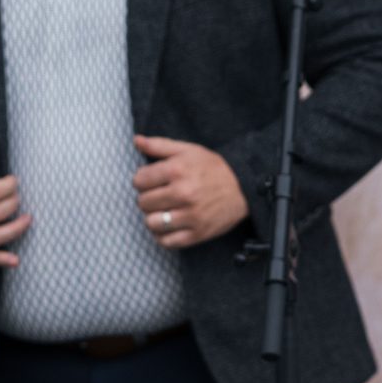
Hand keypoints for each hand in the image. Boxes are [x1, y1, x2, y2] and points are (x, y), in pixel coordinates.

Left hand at [132, 136, 249, 249]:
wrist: (244, 188)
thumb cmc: (213, 168)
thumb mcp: (188, 150)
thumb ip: (159, 145)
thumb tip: (136, 140)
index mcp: (177, 170)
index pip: (139, 181)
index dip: (142, 180)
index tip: (151, 181)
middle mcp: (183, 193)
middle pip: (143, 203)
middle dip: (147, 198)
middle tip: (159, 196)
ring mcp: (191, 216)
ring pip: (151, 223)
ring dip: (153, 218)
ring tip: (162, 211)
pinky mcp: (197, 233)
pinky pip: (167, 241)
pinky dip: (163, 236)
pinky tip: (168, 226)